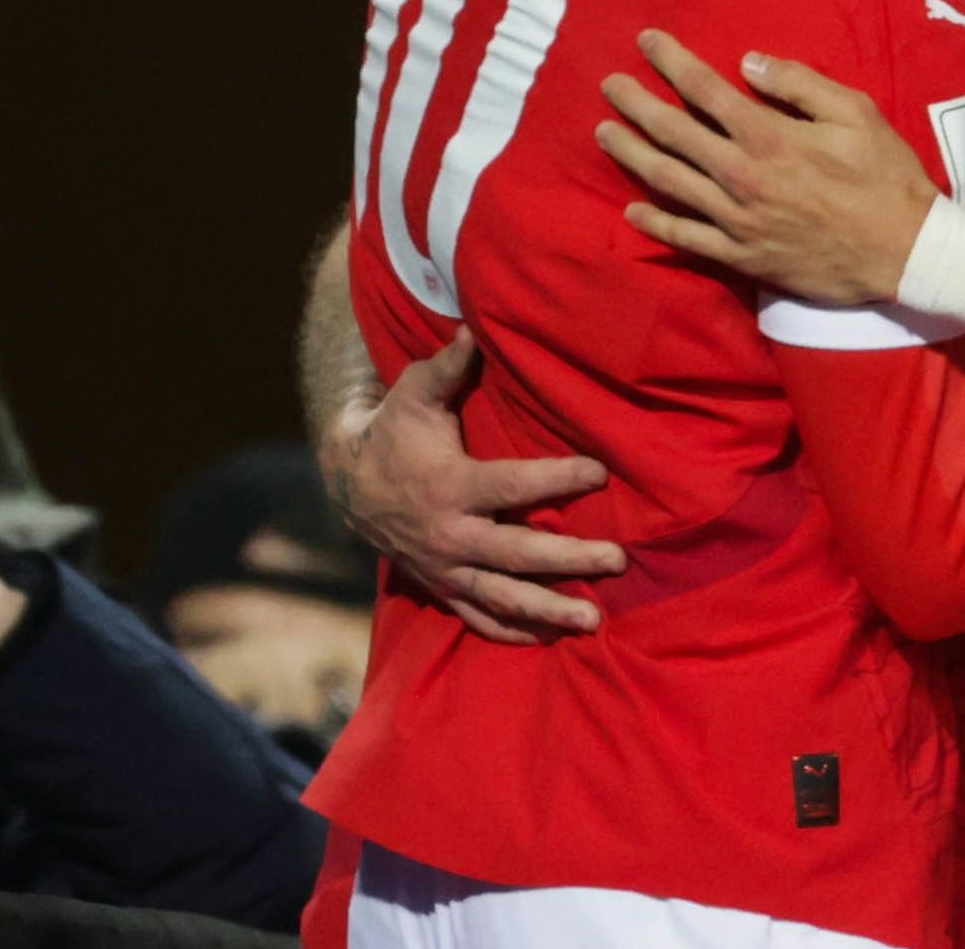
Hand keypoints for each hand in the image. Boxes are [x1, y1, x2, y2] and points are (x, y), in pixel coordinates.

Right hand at [320, 328, 626, 643]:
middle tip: (618, 561)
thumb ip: (448, 367)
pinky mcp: (440, 587)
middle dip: (569, 560)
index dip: (558, 478)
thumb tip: (472, 327)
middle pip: (517, 553)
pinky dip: (512, 631)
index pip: (513, 486)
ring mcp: (444, 568)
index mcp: (449, 486)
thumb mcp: (414, 394)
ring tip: (593, 619)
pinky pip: (476, 617)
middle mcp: (448, 535)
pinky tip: (550, 638)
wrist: (346, 481)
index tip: (601, 471)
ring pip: (501, 597)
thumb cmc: (395, 431)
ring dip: (548, 610)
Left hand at [598, 30, 932, 305]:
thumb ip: (800, 84)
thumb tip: (748, 63)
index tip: (645, 40)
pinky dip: (655, 223)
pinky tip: (632, 211)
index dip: (671, 61)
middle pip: (673, 132)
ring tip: (604, 133)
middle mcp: (741, 176)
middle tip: (609, 84)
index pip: (705, 90)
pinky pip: (686, 238)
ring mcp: (736, 220)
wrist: (904, 252)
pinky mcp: (741, 255)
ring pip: (668, 182)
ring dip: (631, 154)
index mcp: (769, 136)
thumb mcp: (857, 114)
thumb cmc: (886, 178)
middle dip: (636, 103)